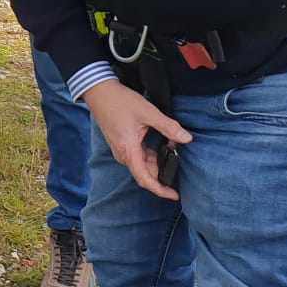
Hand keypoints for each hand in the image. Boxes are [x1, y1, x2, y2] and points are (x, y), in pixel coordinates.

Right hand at [83, 79, 192, 200]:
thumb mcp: (148, 113)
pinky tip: (162, 143)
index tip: (175, 195)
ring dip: (157, 160)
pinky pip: (138, 156)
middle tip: (180, 161)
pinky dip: (151, 154)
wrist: (99, 92)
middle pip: (145, 172)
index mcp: (129, 151)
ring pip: (142, 164)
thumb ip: (168, 127)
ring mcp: (121, 149)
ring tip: (172, 148)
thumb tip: (187, 138)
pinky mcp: (121, 143)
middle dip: (163, 171)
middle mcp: (123, 154)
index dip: (161, 190)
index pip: (145, 179)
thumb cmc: (120, 102)